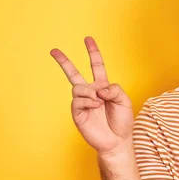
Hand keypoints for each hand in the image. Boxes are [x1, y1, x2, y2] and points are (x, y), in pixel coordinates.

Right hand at [50, 36, 133, 153]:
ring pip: (78, 87)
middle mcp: (90, 92)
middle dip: (64, 61)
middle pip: (74, 74)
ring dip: (90, 92)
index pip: (96, 66)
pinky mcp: (77, 113)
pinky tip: (95, 106)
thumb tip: (98, 88)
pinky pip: (78, 100)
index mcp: (102, 86)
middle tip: (53, 50)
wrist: (117, 141)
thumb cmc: (122, 121)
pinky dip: (88, 101)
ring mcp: (82, 103)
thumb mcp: (124, 101)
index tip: (87, 39)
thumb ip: (114, 89)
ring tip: (98, 102)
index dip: (93, 52)